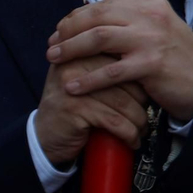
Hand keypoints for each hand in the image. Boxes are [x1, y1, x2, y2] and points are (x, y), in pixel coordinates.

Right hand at [33, 54, 150, 167]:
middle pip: (125, 80)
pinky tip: (133, 140)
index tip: (148, 93)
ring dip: (139, 120)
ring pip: (123, 102)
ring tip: (142, 128)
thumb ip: (105, 65)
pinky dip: (129, 133)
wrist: (44, 135)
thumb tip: (146, 65)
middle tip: (148, 113)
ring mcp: (74, 86)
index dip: (139, 79)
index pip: (121, 59)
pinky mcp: (76, 109)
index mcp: (80, 52)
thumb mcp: (85, 80)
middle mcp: (74, 64)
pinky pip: (115, 121)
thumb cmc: (73, 107)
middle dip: (142, 100)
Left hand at [47, 0, 192, 122]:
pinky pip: (111, 71)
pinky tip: (72, 87)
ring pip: (99, 38)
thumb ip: (131, 8)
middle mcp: (151, 16)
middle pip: (97, 16)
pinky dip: (88, 79)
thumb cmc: (177, 57)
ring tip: (54, 59)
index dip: (77, 17)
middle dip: (68, 30)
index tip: (60, 31)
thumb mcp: (157, 26)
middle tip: (51, 45)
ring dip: (71, 49)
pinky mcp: (151, 65)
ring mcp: (152, 40)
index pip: (105, 4)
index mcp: (151, 5)